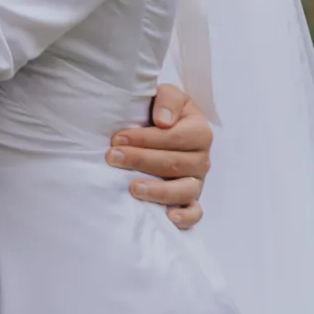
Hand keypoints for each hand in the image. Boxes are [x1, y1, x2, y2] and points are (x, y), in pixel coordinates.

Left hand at [105, 84, 211, 230]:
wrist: (162, 127)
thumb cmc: (161, 111)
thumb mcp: (167, 95)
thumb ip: (167, 99)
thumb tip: (164, 121)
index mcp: (199, 131)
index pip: (175, 137)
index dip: (145, 139)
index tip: (117, 138)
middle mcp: (202, 158)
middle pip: (175, 163)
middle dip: (141, 160)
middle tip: (112, 157)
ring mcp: (197, 181)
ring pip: (184, 190)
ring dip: (158, 191)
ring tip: (132, 188)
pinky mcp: (191, 200)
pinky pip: (195, 213)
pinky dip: (185, 217)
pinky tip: (168, 217)